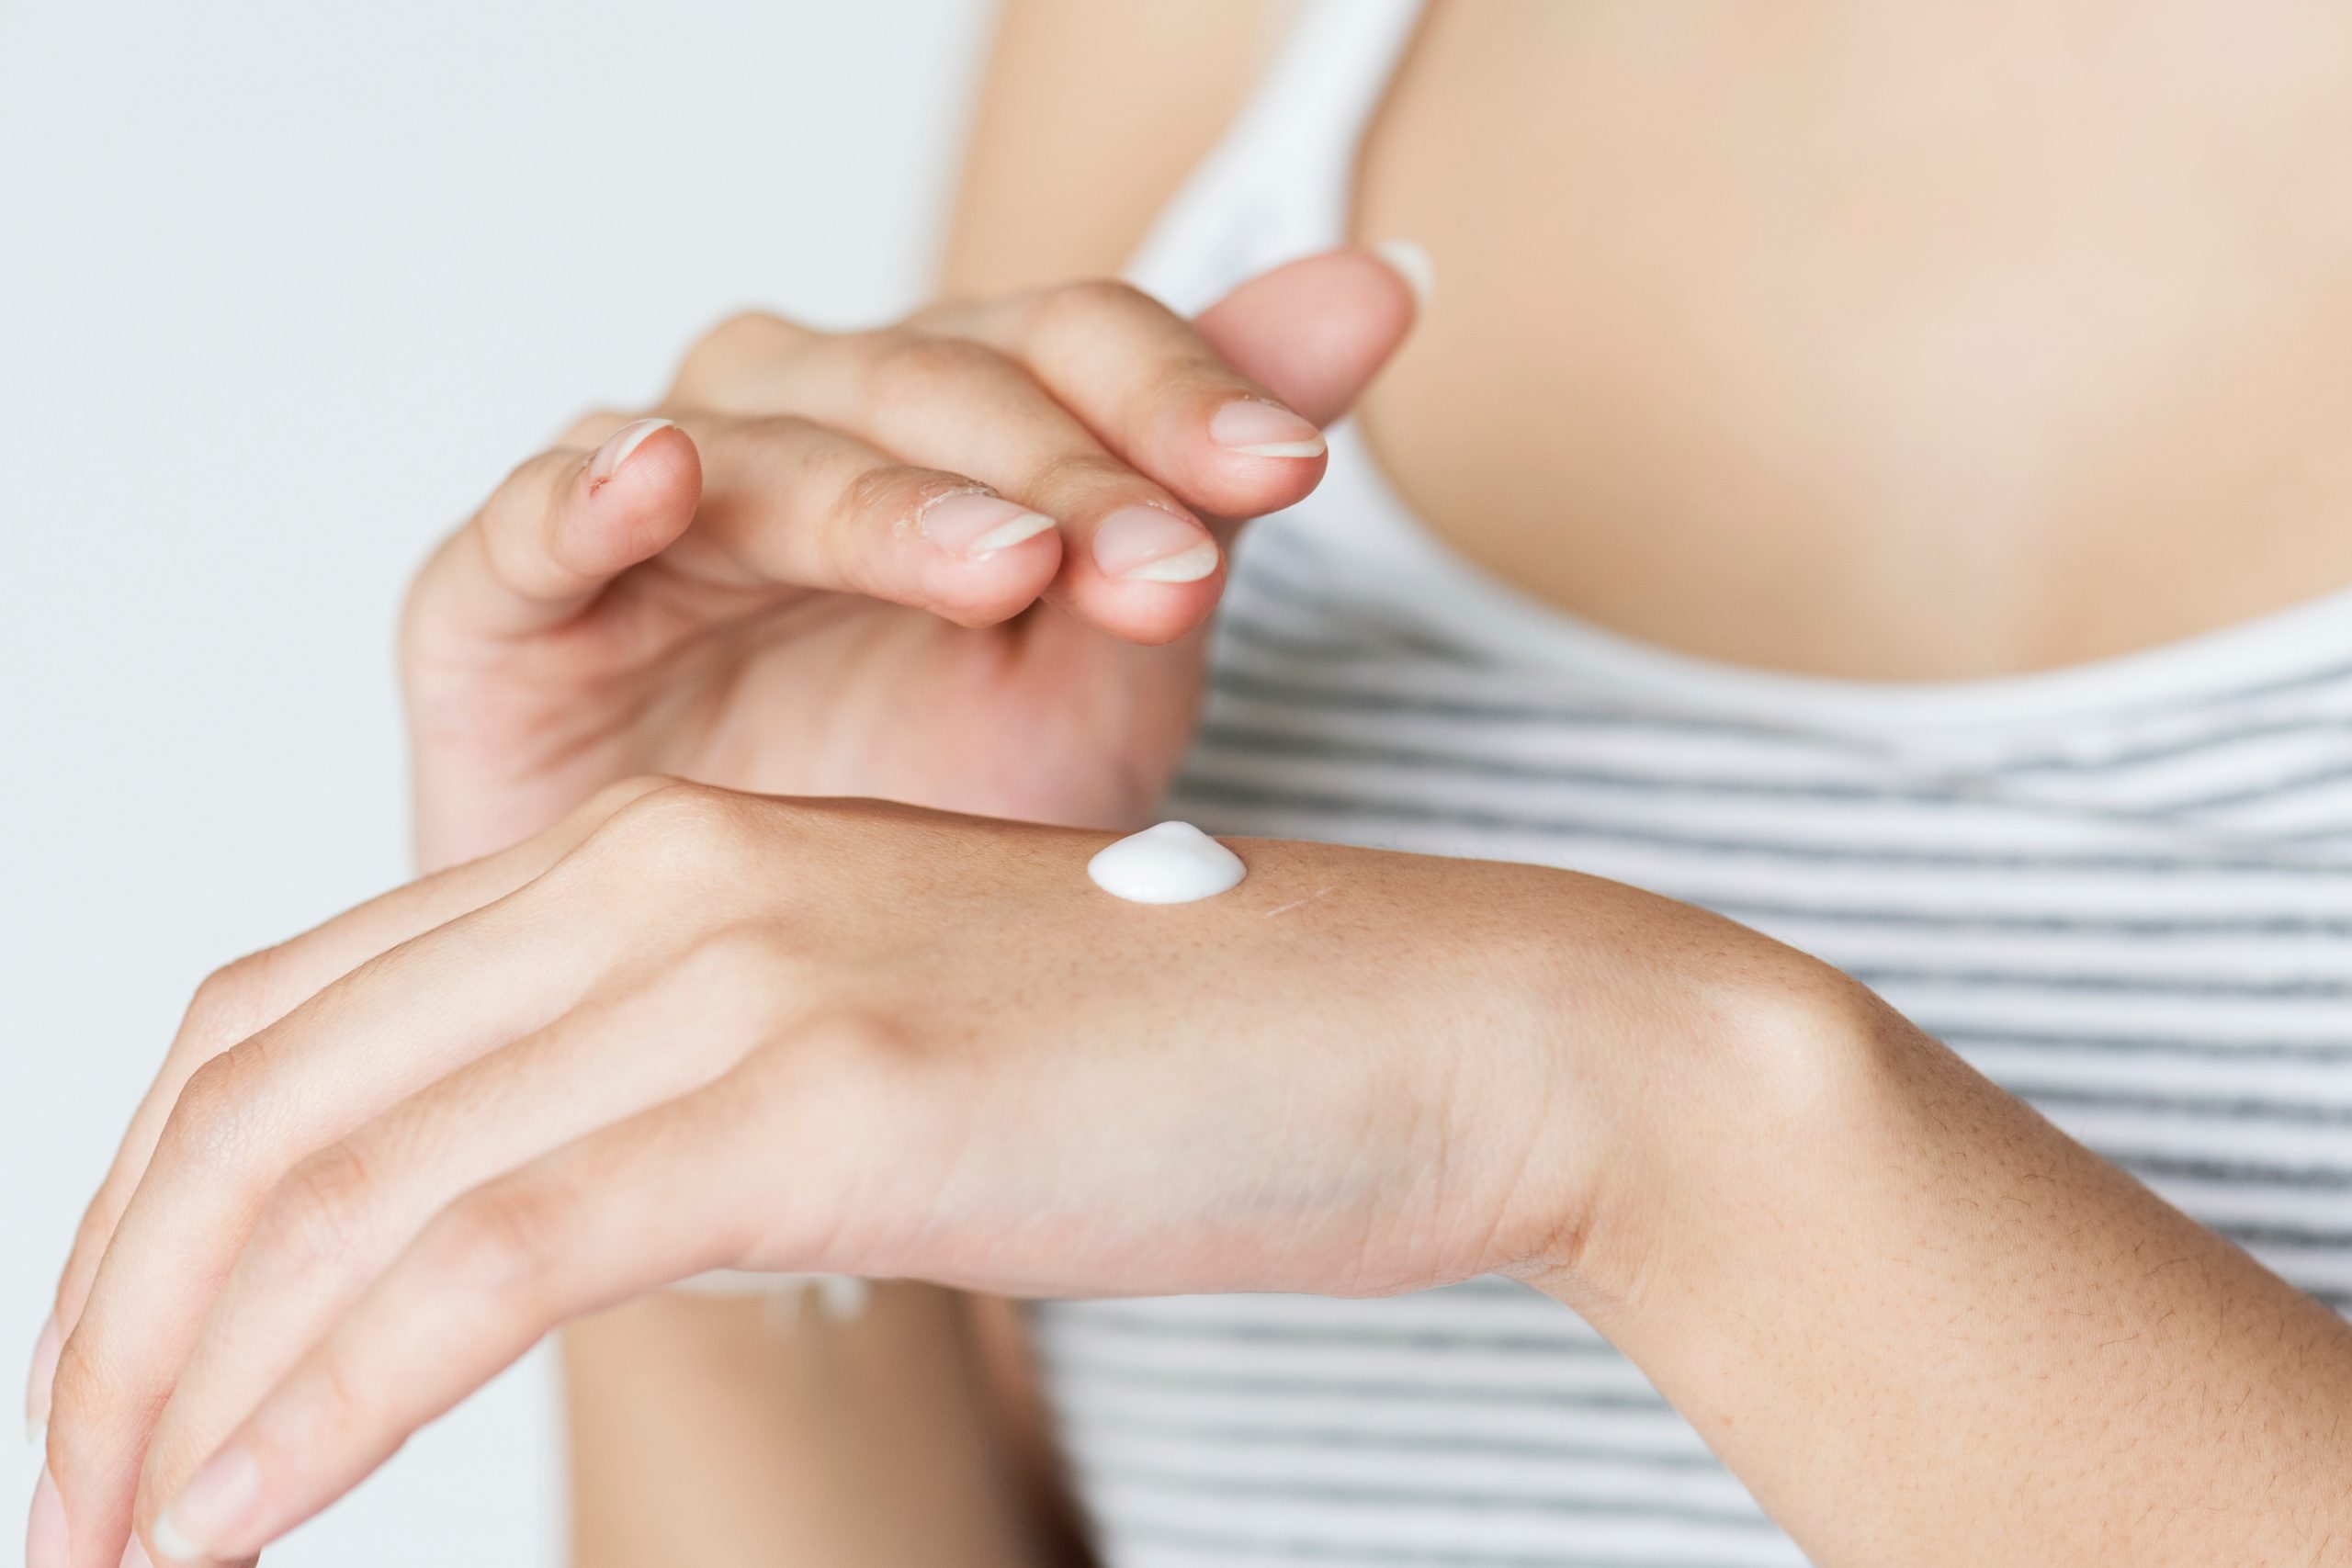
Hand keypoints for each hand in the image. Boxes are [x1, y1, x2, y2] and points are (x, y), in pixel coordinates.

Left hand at [33, 783, 1824, 1566]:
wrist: (1446, 1028)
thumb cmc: (1198, 1066)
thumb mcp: (894, 1067)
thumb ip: (705, 1106)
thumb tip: (544, 1233)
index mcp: (671, 862)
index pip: (310, 1016)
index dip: (164, 1204)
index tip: (118, 1382)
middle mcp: (668, 879)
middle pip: (271, 1085)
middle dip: (121, 1304)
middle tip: (60, 1492)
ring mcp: (739, 966)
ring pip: (338, 1174)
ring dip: (175, 1376)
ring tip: (104, 1540)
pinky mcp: (818, 1087)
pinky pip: (476, 1253)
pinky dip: (313, 1401)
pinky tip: (221, 1519)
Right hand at [401, 251, 1416, 869]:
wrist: (769, 1015)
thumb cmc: (930, 823)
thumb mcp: (1113, 670)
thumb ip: (1208, 486)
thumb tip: (1384, 282)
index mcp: (951, 427)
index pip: (1067, 343)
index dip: (1175, 390)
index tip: (1285, 472)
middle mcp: (801, 430)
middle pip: (930, 385)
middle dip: (1059, 468)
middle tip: (1163, 560)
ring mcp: (649, 513)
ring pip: (761, 442)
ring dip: (883, 494)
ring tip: (1003, 561)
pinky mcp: (500, 608)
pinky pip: (528, 527)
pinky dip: (583, 495)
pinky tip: (659, 477)